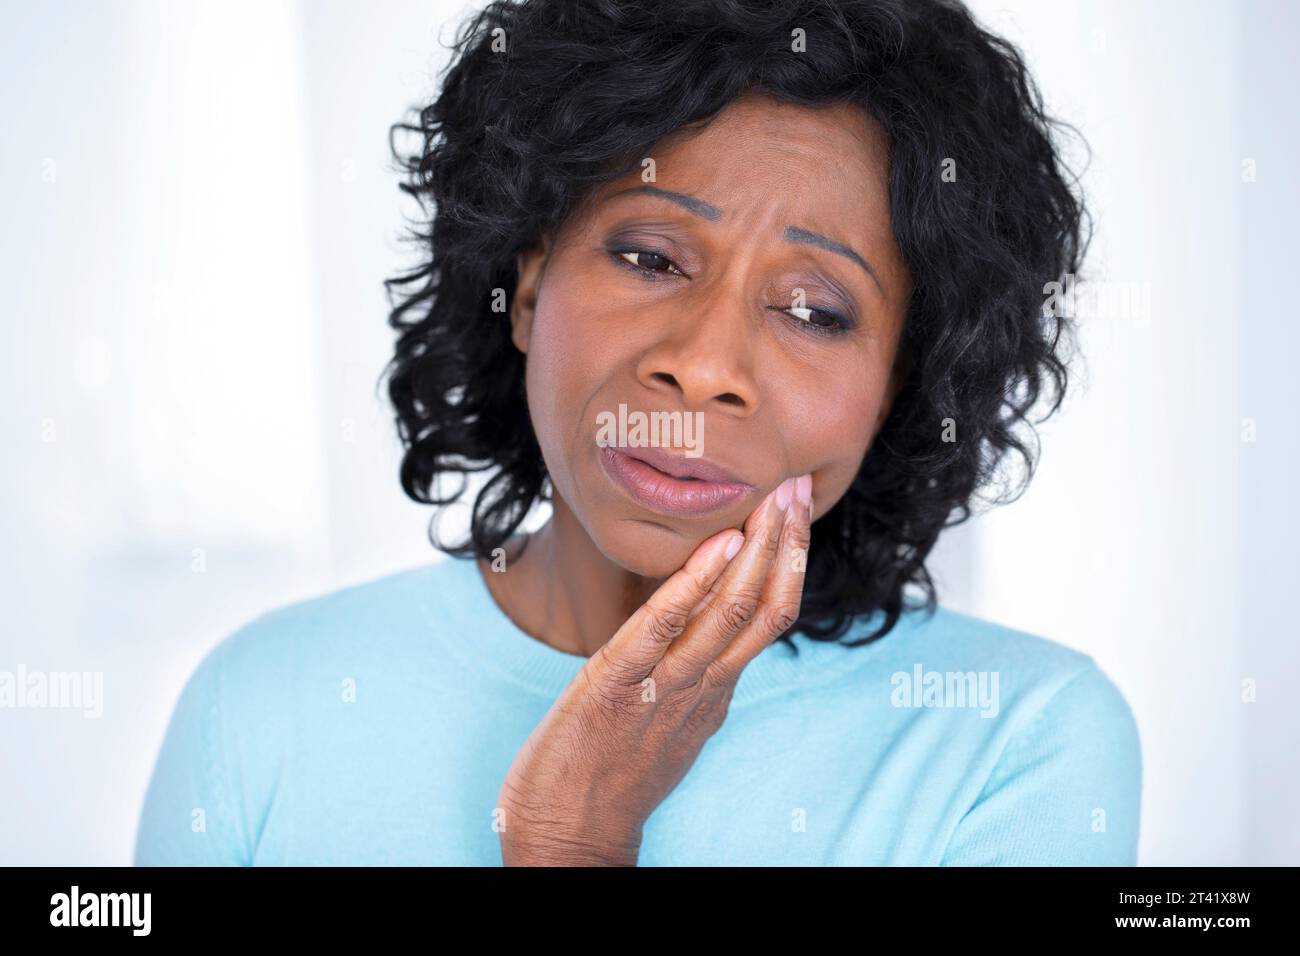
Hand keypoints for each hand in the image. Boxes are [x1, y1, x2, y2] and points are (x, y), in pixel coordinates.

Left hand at [496, 472, 813, 865]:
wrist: (568, 836)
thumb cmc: (610, 776)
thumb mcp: (669, 722)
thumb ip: (692, 677)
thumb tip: (705, 634)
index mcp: (715, 691)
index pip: (770, 617)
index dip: (790, 560)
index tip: (798, 510)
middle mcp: (703, 687)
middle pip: (766, 608)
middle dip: (787, 543)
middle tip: (801, 486)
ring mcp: (665, 688)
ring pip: (731, 614)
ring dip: (758, 551)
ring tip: (775, 499)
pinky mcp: (616, 686)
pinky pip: (663, 629)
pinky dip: (695, 584)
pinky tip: (717, 545)